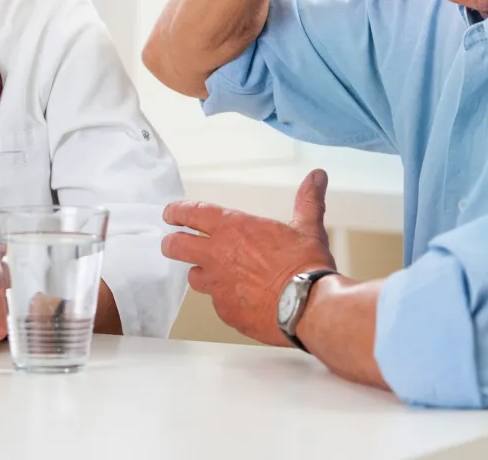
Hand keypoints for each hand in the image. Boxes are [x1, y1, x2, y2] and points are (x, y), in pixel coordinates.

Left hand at [161, 170, 335, 345]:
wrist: (308, 306)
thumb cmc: (306, 266)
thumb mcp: (308, 227)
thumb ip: (308, 200)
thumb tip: (317, 177)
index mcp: (233, 228)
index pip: (193, 213)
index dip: (177, 212)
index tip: (170, 212)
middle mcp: (218, 255)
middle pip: (176, 246)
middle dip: (172, 243)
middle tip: (172, 242)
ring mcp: (219, 286)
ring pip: (194, 277)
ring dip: (200, 272)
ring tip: (210, 273)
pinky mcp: (226, 311)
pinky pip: (217, 302)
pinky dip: (225, 298)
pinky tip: (240, 298)